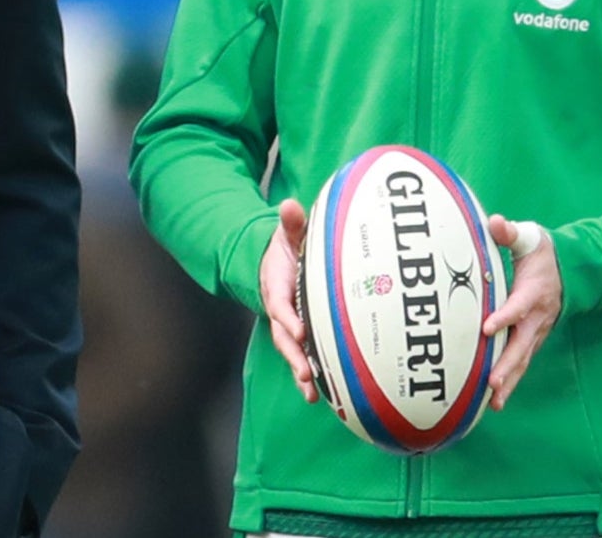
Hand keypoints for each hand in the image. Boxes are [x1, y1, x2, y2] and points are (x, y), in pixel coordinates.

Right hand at [260, 198, 317, 403]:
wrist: (276, 262)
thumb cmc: (288, 247)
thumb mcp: (288, 233)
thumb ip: (291, 223)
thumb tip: (289, 204)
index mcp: (276, 286)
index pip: (280, 304)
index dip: (287, 318)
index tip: (298, 330)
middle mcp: (281, 311)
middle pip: (284, 337)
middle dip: (294, 357)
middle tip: (306, 374)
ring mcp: (290, 325)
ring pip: (293, 352)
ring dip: (301, 372)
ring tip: (311, 394)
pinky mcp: (302, 335)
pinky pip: (306, 356)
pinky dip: (312, 375)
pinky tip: (324, 395)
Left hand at [482, 214, 561, 411]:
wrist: (570, 269)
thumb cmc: (541, 253)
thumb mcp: (529, 237)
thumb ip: (510, 232)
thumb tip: (495, 222)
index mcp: (534, 290)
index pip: (519, 306)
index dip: (505, 317)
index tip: (487, 329)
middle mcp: (538, 316)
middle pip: (522, 343)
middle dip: (507, 364)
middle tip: (492, 382)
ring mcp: (537, 331)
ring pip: (522, 359)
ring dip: (509, 380)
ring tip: (494, 401)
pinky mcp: (533, 339)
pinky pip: (521, 362)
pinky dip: (511, 382)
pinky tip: (496, 401)